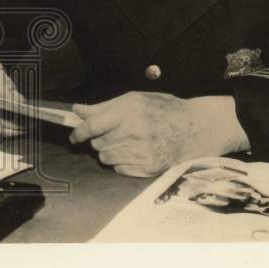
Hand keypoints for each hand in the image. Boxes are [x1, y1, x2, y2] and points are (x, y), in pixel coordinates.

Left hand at [69, 92, 248, 177]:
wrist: (192, 128)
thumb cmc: (164, 110)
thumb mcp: (135, 99)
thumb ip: (104, 107)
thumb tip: (77, 110)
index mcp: (129, 111)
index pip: (92, 126)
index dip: (79, 132)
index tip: (76, 135)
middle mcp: (133, 132)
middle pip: (97, 143)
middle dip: (101, 139)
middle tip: (116, 132)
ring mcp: (139, 152)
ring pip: (105, 158)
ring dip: (111, 151)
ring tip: (129, 141)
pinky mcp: (144, 167)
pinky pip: (118, 168)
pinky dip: (122, 161)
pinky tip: (136, 151)